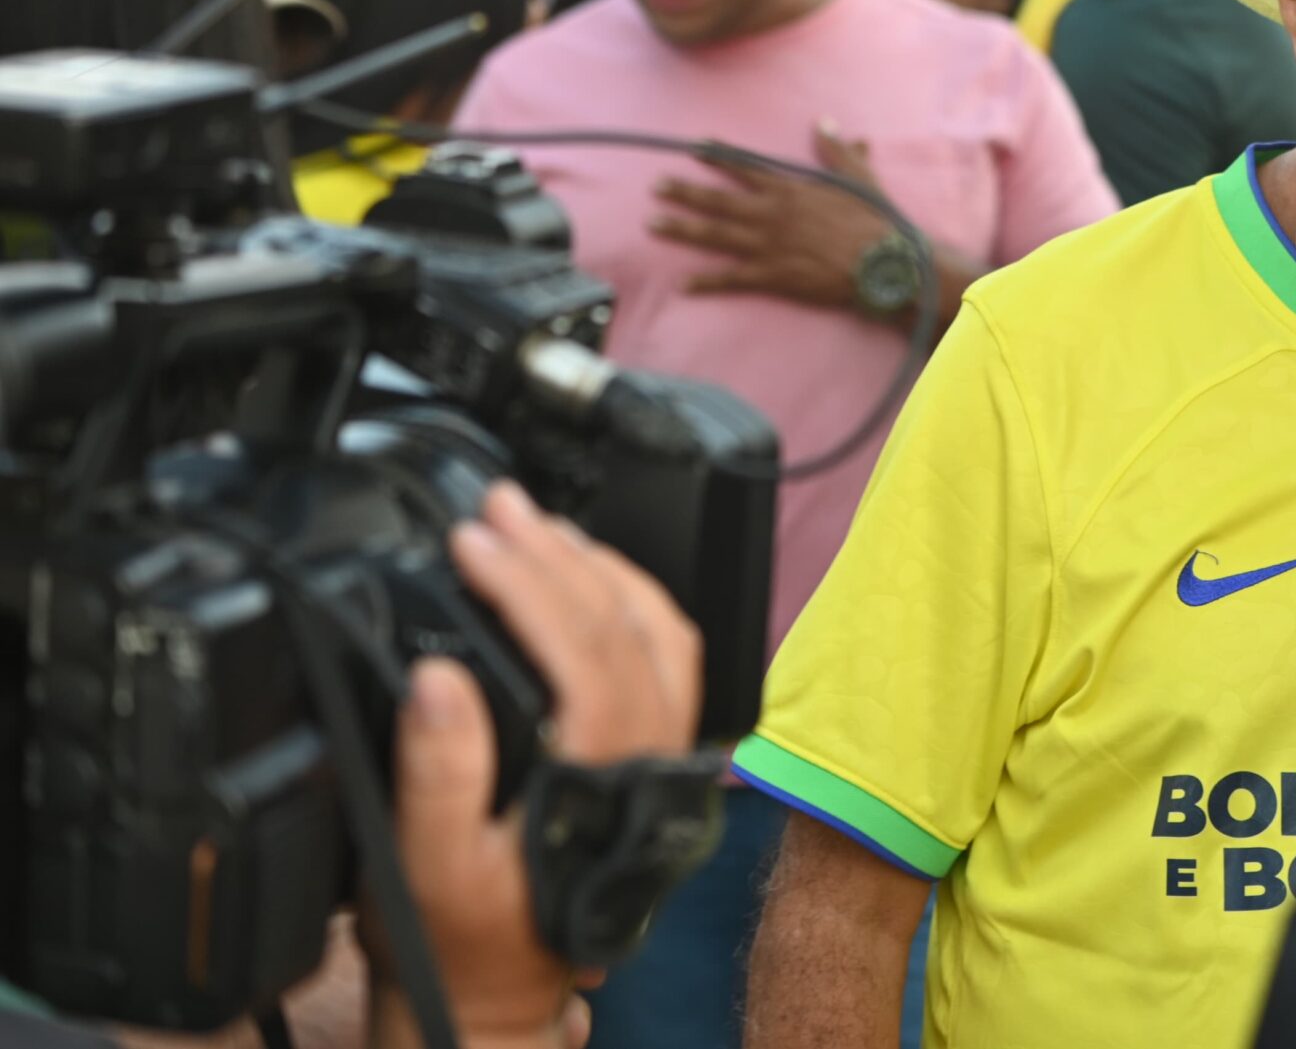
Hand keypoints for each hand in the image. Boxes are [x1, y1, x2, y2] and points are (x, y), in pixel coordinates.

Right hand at [374, 482, 701, 1048]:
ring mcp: (660, 759)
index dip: (526, 579)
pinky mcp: (654, 762)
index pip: (583, 646)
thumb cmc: (458, 942)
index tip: (473, 535)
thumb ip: (436, 770)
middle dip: (559, 552)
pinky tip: (588, 583)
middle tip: (500, 504)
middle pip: (625, 625)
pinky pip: (668, 662)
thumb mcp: (419, 867)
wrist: (496, 1004)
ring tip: (540, 526)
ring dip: (604, 569)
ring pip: (663, 635)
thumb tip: (439, 674)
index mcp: (599, 778)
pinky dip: (632, 606)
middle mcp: (648, 761)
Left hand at [650, 124, 889, 310]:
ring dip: (681, 229)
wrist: (882, 263)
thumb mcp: (858, 177)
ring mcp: (767, 246)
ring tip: (652, 224)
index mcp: (789, 189)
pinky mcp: (772, 276)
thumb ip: (836, 149)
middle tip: (655, 186)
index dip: (718, 156)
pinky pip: (732, 279)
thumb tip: (825, 122)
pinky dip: (706, 282)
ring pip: (714, 235)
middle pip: (718, 200)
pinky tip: (682, 285)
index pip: (745, 167)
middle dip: (683, 192)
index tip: (694, 147)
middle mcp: (770, 214)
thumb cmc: (873, 220)